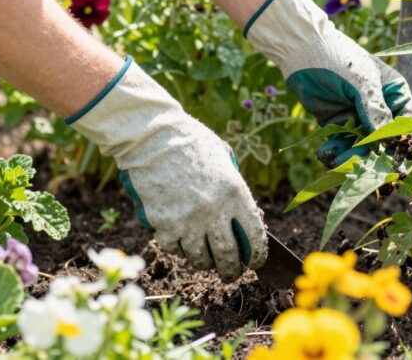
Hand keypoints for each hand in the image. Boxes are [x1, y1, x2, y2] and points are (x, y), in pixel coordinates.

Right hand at [67, 58, 266, 280]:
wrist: (154, 138)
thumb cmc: (192, 143)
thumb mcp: (225, 160)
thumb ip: (234, 188)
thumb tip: (244, 215)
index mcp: (236, 192)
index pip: (254, 235)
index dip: (257, 254)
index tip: (256, 262)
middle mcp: (214, 211)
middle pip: (228, 255)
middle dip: (232, 270)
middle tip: (232, 273)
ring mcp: (187, 221)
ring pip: (200, 258)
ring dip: (205, 263)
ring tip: (208, 261)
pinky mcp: (163, 225)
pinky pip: (174, 249)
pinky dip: (179, 250)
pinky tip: (182, 244)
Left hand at [244, 0, 411, 160]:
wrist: (300, 49)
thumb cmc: (338, 57)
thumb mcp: (361, 83)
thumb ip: (375, 111)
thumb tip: (389, 141)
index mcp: (393, 91)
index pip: (405, 120)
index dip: (402, 140)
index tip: (396, 159)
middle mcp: (378, 106)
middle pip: (383, 138)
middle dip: (374, 153)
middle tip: (365, 170)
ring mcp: (357, 115)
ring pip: (361, 145)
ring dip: (351, 156)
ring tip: (336, 160)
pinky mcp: (336, 122)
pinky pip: (340, 143)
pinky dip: (335, 152)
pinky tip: (325, 154)